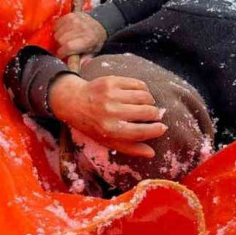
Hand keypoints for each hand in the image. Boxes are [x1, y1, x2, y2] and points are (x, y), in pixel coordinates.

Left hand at [49, 74, 166, 157]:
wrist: (73, 102)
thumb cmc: (94, 125)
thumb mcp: (108, 141)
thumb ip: (130, 148)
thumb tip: (152, 153)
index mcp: (111, 130)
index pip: (142, 131)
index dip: (156, 130)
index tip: (162, 128)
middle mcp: (111, 112)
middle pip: (147, 112)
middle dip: (154, 114)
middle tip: (153, 115)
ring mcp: (111, 95)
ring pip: (145, 96)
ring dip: (150, 101)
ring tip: (147, 104)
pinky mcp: (111, 81)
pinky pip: (138, 84)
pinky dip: (143, 89)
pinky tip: (140, 94)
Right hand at [54, 12, 107, 57]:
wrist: (102, 24)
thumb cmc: (96, 40)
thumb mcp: (93, 52)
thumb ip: (84, 60)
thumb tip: (76, 68)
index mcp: (87, 40)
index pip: (67, 47)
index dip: (62, 53)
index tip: (62, 55)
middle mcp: (81, 29)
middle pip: (60, 39)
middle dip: (60, 45)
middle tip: (65, 46)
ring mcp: (75, 20)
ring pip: (57, 32)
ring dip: (59, 37)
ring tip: (65, 38)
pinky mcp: (71, 15)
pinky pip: (57, 23)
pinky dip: (58, 28)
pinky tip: (64, 31)